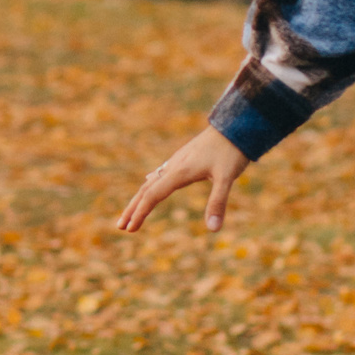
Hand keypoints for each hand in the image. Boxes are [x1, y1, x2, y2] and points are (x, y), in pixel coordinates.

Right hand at [116, 126, 252, 233]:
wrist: (234, 125)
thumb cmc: (231, 151)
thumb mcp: (227, 179)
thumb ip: (218, 203)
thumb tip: (213, 229)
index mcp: (179, 172)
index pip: (152, 196)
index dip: (140, 213)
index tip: (129, 229)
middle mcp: (173, 166)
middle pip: (146, 190)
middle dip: (132, 209)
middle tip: (120, 226)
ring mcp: (177, 161)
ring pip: (152, 181)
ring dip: (140, 198)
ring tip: (132, 211)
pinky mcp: (183, 158)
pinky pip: (160, 172)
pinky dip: (150, 182)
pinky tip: (148, 181)